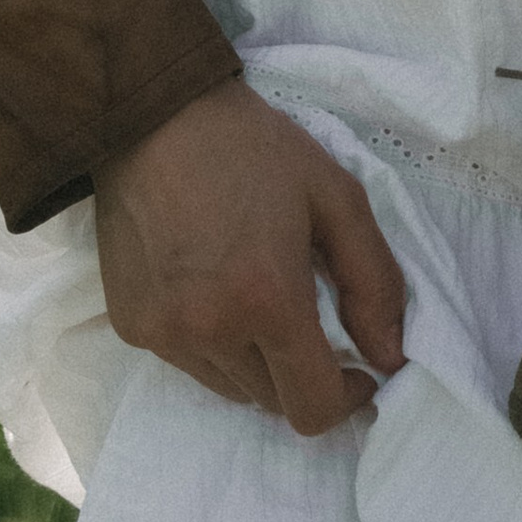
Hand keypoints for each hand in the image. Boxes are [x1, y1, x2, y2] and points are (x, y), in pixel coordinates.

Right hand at [94, 79, 406, 433]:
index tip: (359, 367)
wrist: (154, 115)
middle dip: (303, 372)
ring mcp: (165, 334)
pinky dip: (213, 346)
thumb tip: (390, 357)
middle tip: (306, 316)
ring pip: (232, 389)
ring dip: (258, 363)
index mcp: (268, 299)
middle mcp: (211, 331)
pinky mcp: (131, 327)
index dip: (347, 399)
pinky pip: (190, 365)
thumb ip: (373, 280)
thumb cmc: (252, 148)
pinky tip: (212, 288)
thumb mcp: (335, 193)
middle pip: (274, 401)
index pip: (313, 407)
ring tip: (255, 295)